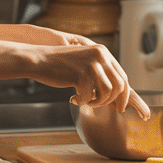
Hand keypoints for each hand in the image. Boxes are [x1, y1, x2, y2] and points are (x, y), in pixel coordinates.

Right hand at [33, 39, 150, 119]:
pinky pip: (89, 97)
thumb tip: (116, 93)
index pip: (123, 77)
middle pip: (120, 85)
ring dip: (98, 102)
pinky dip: (82, 102)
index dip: (123, 95)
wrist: (39, 59)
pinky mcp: (81, 75)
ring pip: (108, 92)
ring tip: (86, 101)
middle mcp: (101, 56)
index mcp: (103, 52)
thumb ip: (101, 72)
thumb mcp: (86, 62)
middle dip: (114, 101)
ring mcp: (91, 65)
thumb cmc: (61, 65)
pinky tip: (73, 99)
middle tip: (106, 109)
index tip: (120, 107)